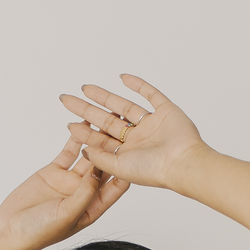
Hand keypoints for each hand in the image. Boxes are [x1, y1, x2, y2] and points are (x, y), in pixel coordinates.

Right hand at [0, 135, 128, 249]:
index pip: (116, 186)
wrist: (9, 231)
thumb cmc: (39, 232)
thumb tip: (99, 171)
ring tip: (106, 119)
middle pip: (104, 167)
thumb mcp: (67, 215)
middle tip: (126, 126)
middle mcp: (85, 192)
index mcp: (94, 207)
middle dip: (114, 148)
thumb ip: (84, 194)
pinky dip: (75, 138)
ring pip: (87, 156)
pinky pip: (68, 152)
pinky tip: (82, 124)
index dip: (126, 169)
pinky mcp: (54, 172)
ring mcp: (70, 181)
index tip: (136, 151)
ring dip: (96, 139)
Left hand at [59, 76, 208, 190]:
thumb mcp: (119, 169)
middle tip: (66, 99)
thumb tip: (83, 150)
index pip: (101, 139)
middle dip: (86, 110)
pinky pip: (151, 95)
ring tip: (85, 88)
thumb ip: (100, 159)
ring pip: (124, 106)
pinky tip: (123, 77)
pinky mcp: (166, 112)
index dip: (84, 131)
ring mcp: (152, 125)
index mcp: (128, 154)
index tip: (68, 123)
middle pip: (107, 121)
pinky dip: (138, 85)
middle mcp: (139, 139)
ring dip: (105, 96)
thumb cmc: (154, 171)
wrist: (183, 163)